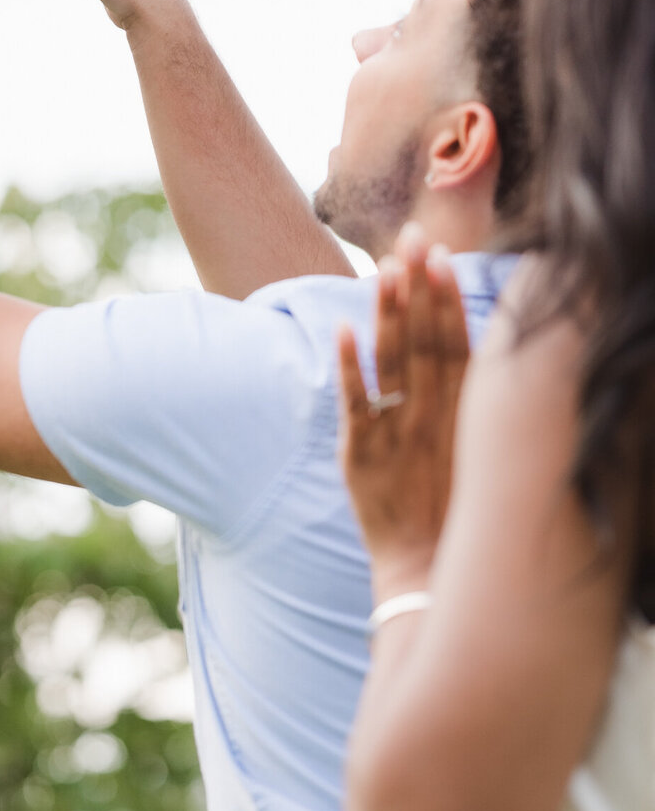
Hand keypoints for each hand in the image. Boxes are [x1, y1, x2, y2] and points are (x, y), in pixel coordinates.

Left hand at [337, 224, 470, 592]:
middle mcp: (431, 417)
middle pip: (425, 341)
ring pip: (393, 363)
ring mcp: (397, 434)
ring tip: (383, 270)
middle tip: (412, 238)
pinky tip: (343, 331)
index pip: (454, 343)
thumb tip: (460, 340)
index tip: (439, 257)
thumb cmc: (450, 506)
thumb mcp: (467, 448)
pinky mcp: (362, 455)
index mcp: (459, 414)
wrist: (423, 572)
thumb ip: (463, 397)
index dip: (446, 299)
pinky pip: (356, 405)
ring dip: (389, 314)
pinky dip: (351, 368)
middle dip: (418, 288)